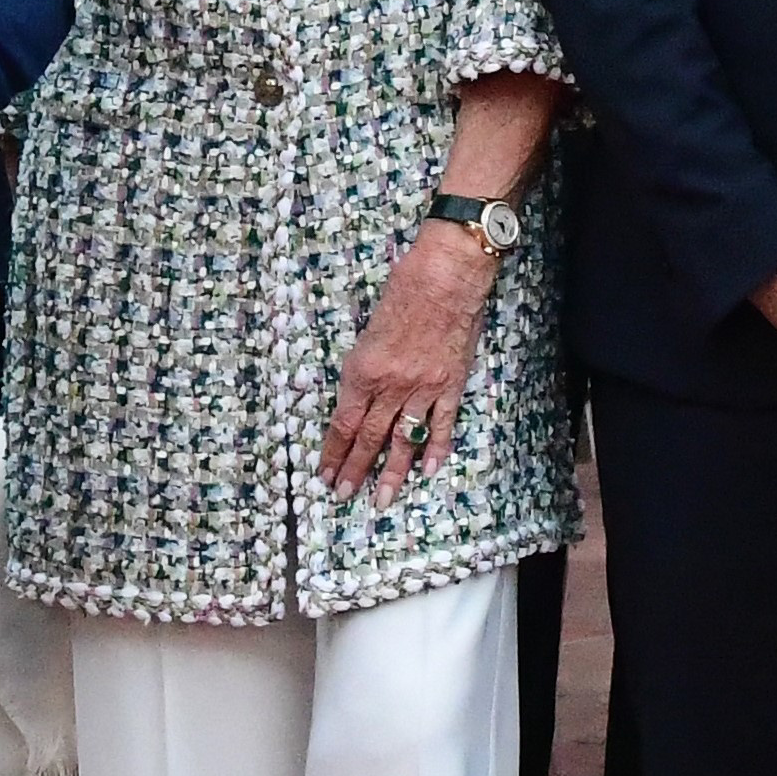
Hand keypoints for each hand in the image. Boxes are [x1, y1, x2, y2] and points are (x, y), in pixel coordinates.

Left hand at [327, 221, 498, 490]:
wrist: (447, 275)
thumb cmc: (404, 289)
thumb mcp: (368, 329)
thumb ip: (365, 368)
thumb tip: (361, 398)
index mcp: (363, 370)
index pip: (344, 422)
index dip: (333, 452)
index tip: (325, 474)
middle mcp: (391, 385)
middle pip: (370, 437)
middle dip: (355, 470)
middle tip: (345, 497)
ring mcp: (423, 388)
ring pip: (404, 440)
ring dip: (392, 473)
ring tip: (383, 500)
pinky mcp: (451, 384)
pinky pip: (441, 426)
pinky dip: (435, 450)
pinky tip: (427, 471)